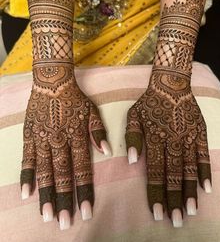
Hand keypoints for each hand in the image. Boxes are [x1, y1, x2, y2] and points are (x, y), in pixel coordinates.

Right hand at [20, 63, 110, 228]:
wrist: (52, 83)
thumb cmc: (75, 98)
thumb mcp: (92, 111)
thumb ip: (98, 131)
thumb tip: (105, 151)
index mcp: (77, 136)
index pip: (82, 169)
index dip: (84, 191)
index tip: (86, 211)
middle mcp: (60, 141)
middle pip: (63, 175)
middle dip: (64, 200)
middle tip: (64, 222)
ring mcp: (43, 140)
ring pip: (45, 171)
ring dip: (46, 194)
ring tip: (46, 215)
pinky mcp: (30, 136)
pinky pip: (27, 159)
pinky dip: (27, 176)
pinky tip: (26, 193)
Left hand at [125, 68, 211, 226]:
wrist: (170, 84)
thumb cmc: (149, 102)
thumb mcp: (133, 115)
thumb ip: (132, 137)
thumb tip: (133, 161)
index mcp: (155, 138)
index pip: (155, 171)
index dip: (155, 193)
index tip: (157, 213)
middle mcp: (173, 140)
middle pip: (173, 175)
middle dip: (173, 199)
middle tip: (175, 221)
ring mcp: (189, 137)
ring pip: (189, 168)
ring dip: (190, 191)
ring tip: (190, 211)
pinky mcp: (200, 132)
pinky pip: (204, 155)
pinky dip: (206, 172)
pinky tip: (207, 188)